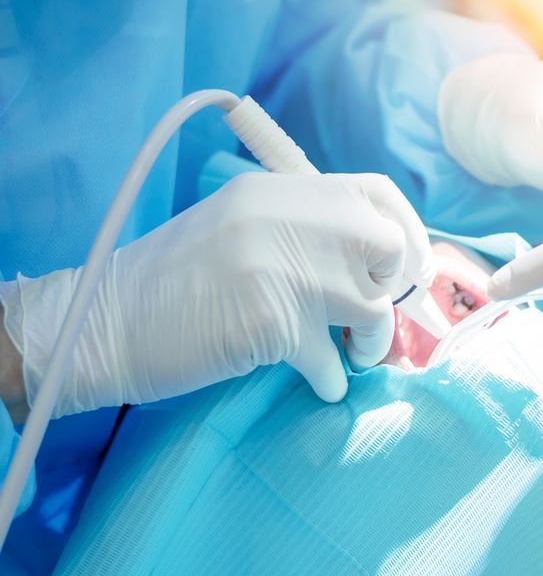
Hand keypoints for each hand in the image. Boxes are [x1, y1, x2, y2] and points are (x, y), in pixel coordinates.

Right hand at [0, 172, 433, 415]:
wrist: (104, 322)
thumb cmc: (171, 282)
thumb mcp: (238, 226)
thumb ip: (301, 228)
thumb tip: (373, 260)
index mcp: (280, 190)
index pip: (376, 194)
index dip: (405, 232)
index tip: (406, 268)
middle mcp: (289, 218)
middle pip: (386, 246)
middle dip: (392, 286)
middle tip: (371, 314)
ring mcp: (283, 269)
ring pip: (372, 306)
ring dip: (371, 341)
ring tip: (353, 355)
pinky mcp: (273, 323)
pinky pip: (333, 360)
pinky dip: (333, 380)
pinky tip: (321, 385)